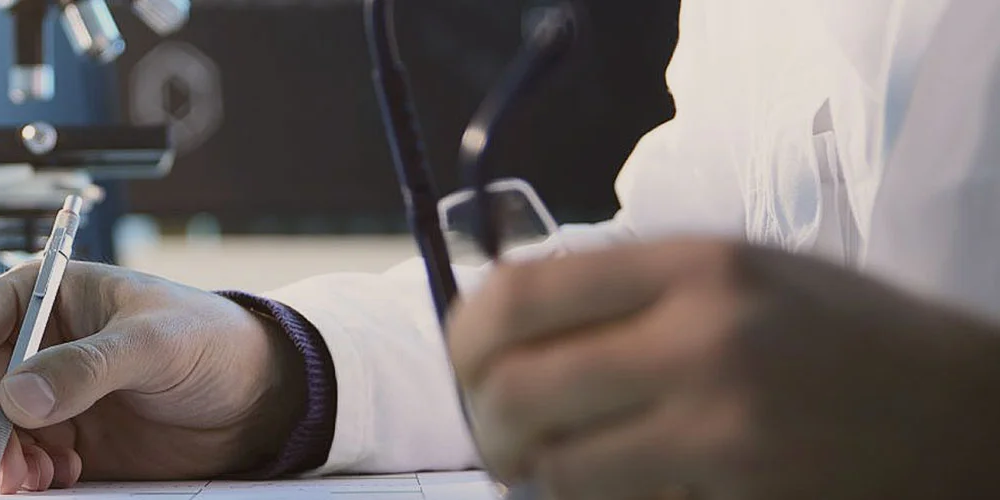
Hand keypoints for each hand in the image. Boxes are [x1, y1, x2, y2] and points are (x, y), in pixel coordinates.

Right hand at [0, 261, 305, 493]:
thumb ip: (87, 365)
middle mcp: (31, 347)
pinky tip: (63, 478)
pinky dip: (26, 477)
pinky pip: (19, 463)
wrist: (256, 398)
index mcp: (43, 297)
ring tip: (37, 477)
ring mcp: (44, 398)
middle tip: (8, 463)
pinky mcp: (63, 443)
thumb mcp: (154, 341)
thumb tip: (19, 397)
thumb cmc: (211, 340)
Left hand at [449, 239, 999, 498]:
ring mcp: (721, 428)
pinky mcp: (736, 496)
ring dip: (544, 478)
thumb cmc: (851, 344)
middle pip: (511, 389)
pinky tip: (636, 489)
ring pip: (554, 469)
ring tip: (568, 468)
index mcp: (695, 266)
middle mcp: (700, 338)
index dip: (464, 341)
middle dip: (487, 427)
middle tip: (503, 444)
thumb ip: (634, 294)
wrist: (972, 419)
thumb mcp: (748, 277)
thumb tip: (506, 326)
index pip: (516, 295)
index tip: (467, 367)